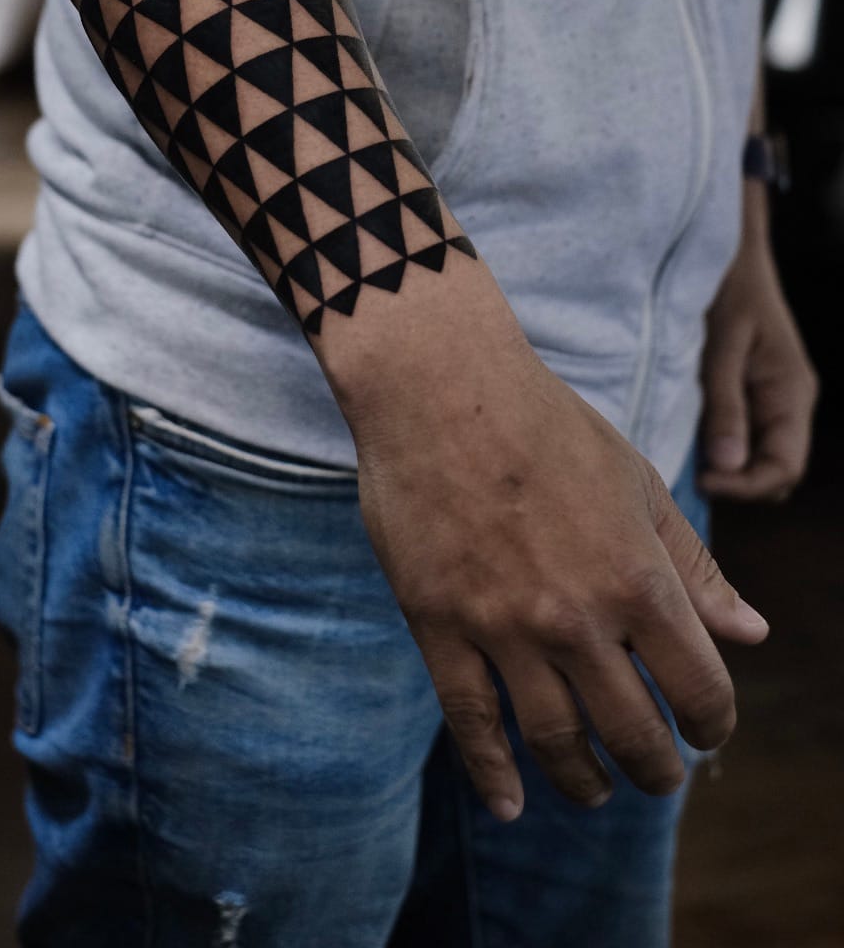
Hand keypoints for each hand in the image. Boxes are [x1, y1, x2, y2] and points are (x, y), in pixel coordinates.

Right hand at [332, 258, 770, 823]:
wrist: (441, 387)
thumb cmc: (545, 424)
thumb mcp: (636, 483)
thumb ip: (692, 566)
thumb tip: (751, 634)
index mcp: (636, 577)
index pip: (698, 689)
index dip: (712, 724)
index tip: (705, 732)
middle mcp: (575, 615)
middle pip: (632, 734)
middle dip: (656, 770)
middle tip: (657, 777)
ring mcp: (502, 625)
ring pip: (555, 740)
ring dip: (585, 782)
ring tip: (595, 792)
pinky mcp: (439, 623)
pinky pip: (470, 719)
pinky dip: (492, 772)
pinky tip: (509, 802)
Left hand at [697, 225, 818, 502]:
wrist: (726, 247)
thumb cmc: (727, 285)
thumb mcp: (722, 343)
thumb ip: (725, 404)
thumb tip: (726, 465)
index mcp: (790, 392)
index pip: (784, 468)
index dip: (746, 487)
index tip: (701, 480)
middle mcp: (786, 401)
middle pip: (771, 471)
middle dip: (734, 481)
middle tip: (684, 469)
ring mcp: (766, 397)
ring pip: (752, 455)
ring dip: (720, 463)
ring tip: (679, 450)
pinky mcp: (744, 389)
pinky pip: (736, 432)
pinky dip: (713, 441)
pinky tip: (681, 432)